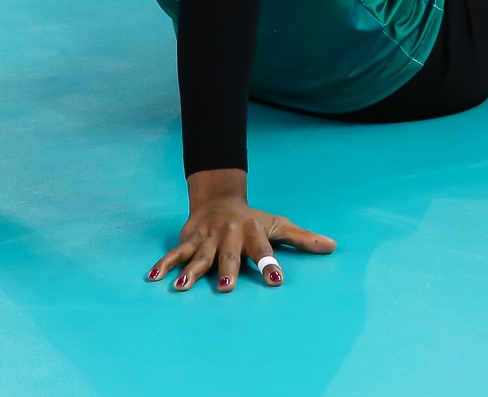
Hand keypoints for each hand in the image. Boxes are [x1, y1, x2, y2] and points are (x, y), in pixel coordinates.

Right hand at [148, 169, 335, 292]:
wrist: (219, 199)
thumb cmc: (253, 220)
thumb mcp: (277, 225)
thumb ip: (302, 239)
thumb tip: (333, 246)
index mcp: (252, 232)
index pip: (263, 249)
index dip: (269, 263)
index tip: (276, 279)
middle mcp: (229, 234)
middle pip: (228, 254)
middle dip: (226, 270)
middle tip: (226, 288)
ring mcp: (207, 237)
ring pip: (198, 255)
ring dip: (191, 270)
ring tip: (183, 286)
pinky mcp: (188, 240)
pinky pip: (175, 253)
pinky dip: (164, 264)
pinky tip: (154, 277)